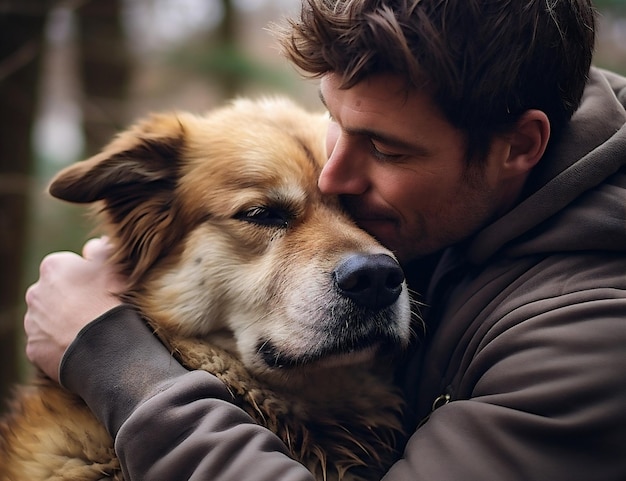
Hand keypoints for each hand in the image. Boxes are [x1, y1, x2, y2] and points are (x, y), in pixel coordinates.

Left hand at [24, 237, 125, 381]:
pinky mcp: (34, 347)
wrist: (104, 345)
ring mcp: (32, 322)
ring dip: (63, 321)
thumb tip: (94, 245)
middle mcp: (35, 292)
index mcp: (53, 267)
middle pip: (54, 292)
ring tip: (88, 329)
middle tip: (95, 308)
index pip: (67, 267)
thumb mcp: (114, 264)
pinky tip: (79, 344)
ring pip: (48, 318)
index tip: (101, 287)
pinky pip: (47, 343)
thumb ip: (101, 248)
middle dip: (70, 298)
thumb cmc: (111, 299)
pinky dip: (59, 343)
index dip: (86, 276)